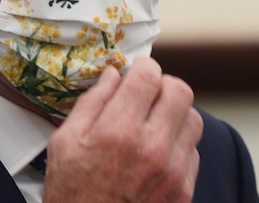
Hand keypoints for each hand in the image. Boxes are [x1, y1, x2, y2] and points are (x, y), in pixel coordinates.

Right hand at [42, 57, 202, 202]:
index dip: (143, 68)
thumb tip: (114, 74)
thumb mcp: (65, 143)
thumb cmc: (73, 194)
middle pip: (180, 91)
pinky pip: (193, 151)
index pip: (149, 76)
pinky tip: (156, 154)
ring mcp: (172, 170)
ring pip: (193, 119)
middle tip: (147, 95)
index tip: (137, 72)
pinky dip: (178, 145)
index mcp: (118, 132)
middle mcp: (151, 148)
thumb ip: (92, 102)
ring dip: (175, 115)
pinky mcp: (184, 189)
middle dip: (163, 86)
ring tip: (153, 125)